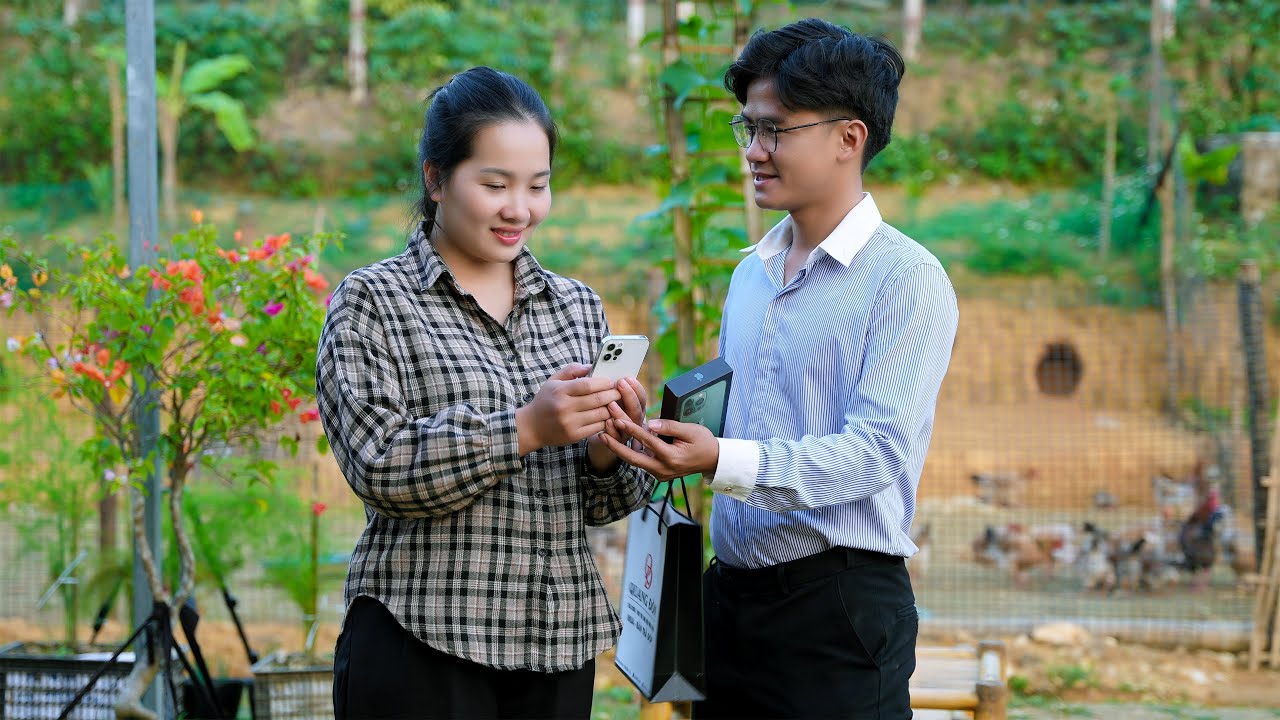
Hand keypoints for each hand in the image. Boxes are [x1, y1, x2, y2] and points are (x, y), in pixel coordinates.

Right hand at [516, 363, 620, 454]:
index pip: (588, 384)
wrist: (531, 427)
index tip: (611, 381)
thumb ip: (572, 370)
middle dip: (613, 394)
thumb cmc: (545, 401)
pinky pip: (598, 427)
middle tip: (619, 392)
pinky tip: (608, 416)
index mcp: (560, 391)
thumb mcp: (553, 381)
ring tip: (616, 403)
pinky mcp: (574, 436)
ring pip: (601, 414)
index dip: (604, 382)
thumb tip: (592, 365)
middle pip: (597, 399)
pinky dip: (606, 421)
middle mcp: (565, 407)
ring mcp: (570, 423)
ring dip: (612, 408)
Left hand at [587, 377, 647, 472]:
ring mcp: (627, 432)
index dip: (636, 387)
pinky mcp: (617, 442)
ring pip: (630, 424)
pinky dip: (612, 430)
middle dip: (630, 396)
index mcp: (634, 406)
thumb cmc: (599, 409)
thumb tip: (596, 369)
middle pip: (637, 409)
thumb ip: (605, 385)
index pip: (641, 396)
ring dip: (621, 414)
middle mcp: (634, 419)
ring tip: (611, 405)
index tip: (627, 377)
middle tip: (620, 385)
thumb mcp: (604, 395)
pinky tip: (606, 422)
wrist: (592, 432)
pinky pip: (617, 437)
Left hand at [598, 404, 718, 480]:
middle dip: (615, 445)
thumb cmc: (704, 442)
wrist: (712, 461)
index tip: (617, 418)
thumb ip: (670, 426)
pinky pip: (639, 461)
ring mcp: (659, 474)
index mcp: (671, 458)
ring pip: (634, 460)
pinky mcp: (657, 472)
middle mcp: (662, 469)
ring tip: (605, 434)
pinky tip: (618, 440)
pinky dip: (628, 450)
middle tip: (601, 433)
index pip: (647, 441)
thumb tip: (651, 423)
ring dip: (619, 448)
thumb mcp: (691, 430)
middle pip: (632, 458)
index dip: (631, 429)